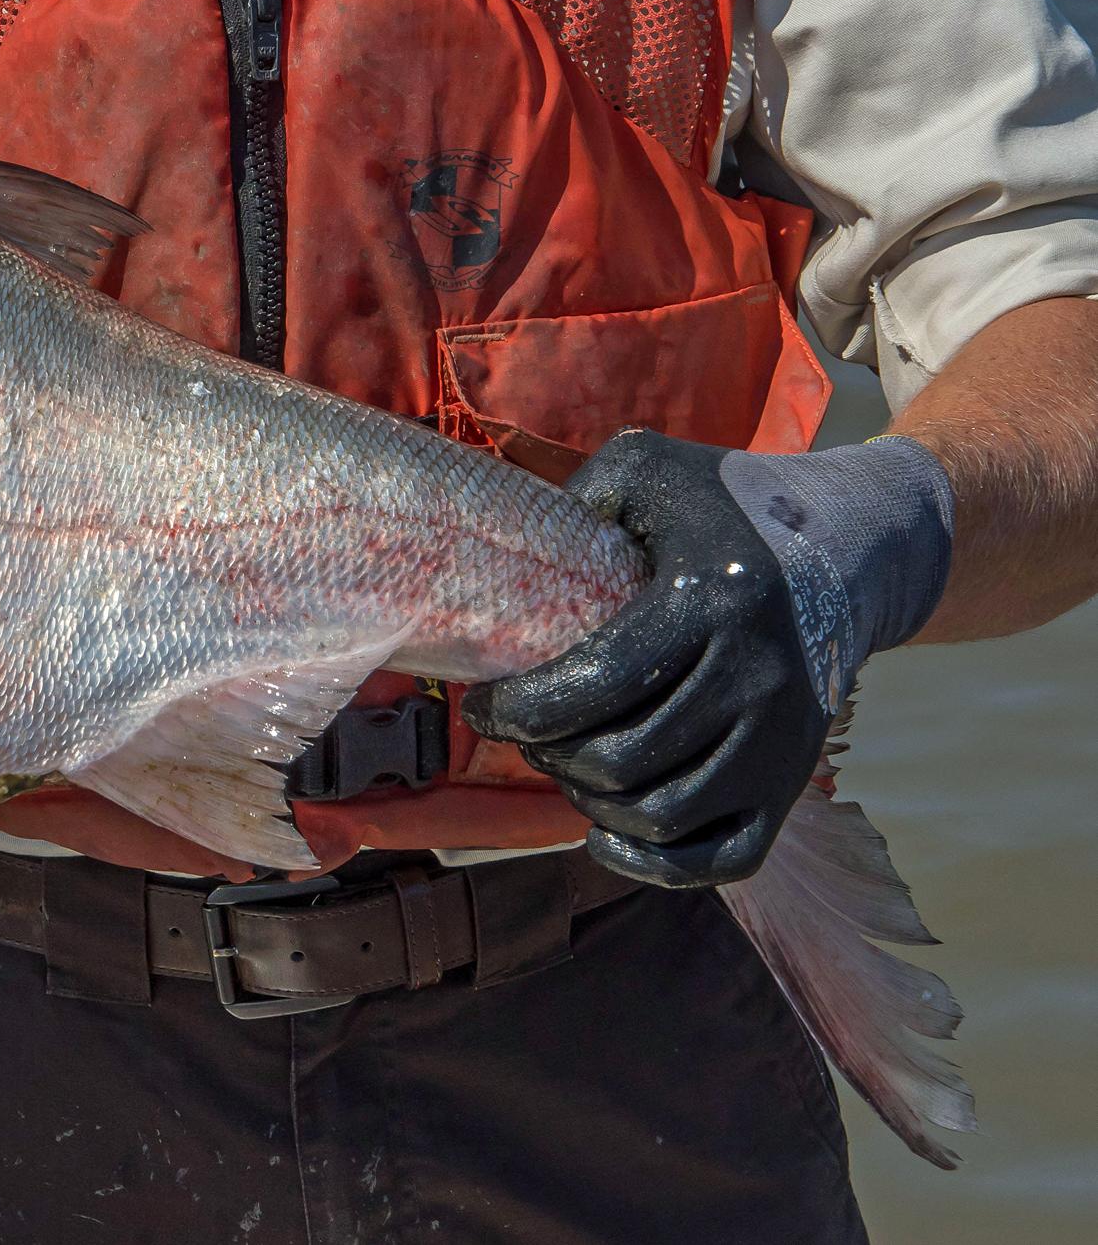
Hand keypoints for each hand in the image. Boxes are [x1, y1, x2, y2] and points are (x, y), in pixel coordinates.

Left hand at [462, 430, 952, 888]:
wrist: (849, 546)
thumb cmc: (724, 505)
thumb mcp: (649, 469)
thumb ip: (577, 495)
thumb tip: (505, 548)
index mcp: (711, 601)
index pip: (595, 684)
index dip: (519, 710)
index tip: (484, 705)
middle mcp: (755, 678)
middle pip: (618, 760)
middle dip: (545, 754)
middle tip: (525, 730)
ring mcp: (781, 741)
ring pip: (660, 815)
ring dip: (589, 802)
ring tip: (566, 762)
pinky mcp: (791, 785)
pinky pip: (720, 860)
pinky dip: (651, 863)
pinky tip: (606, 831)